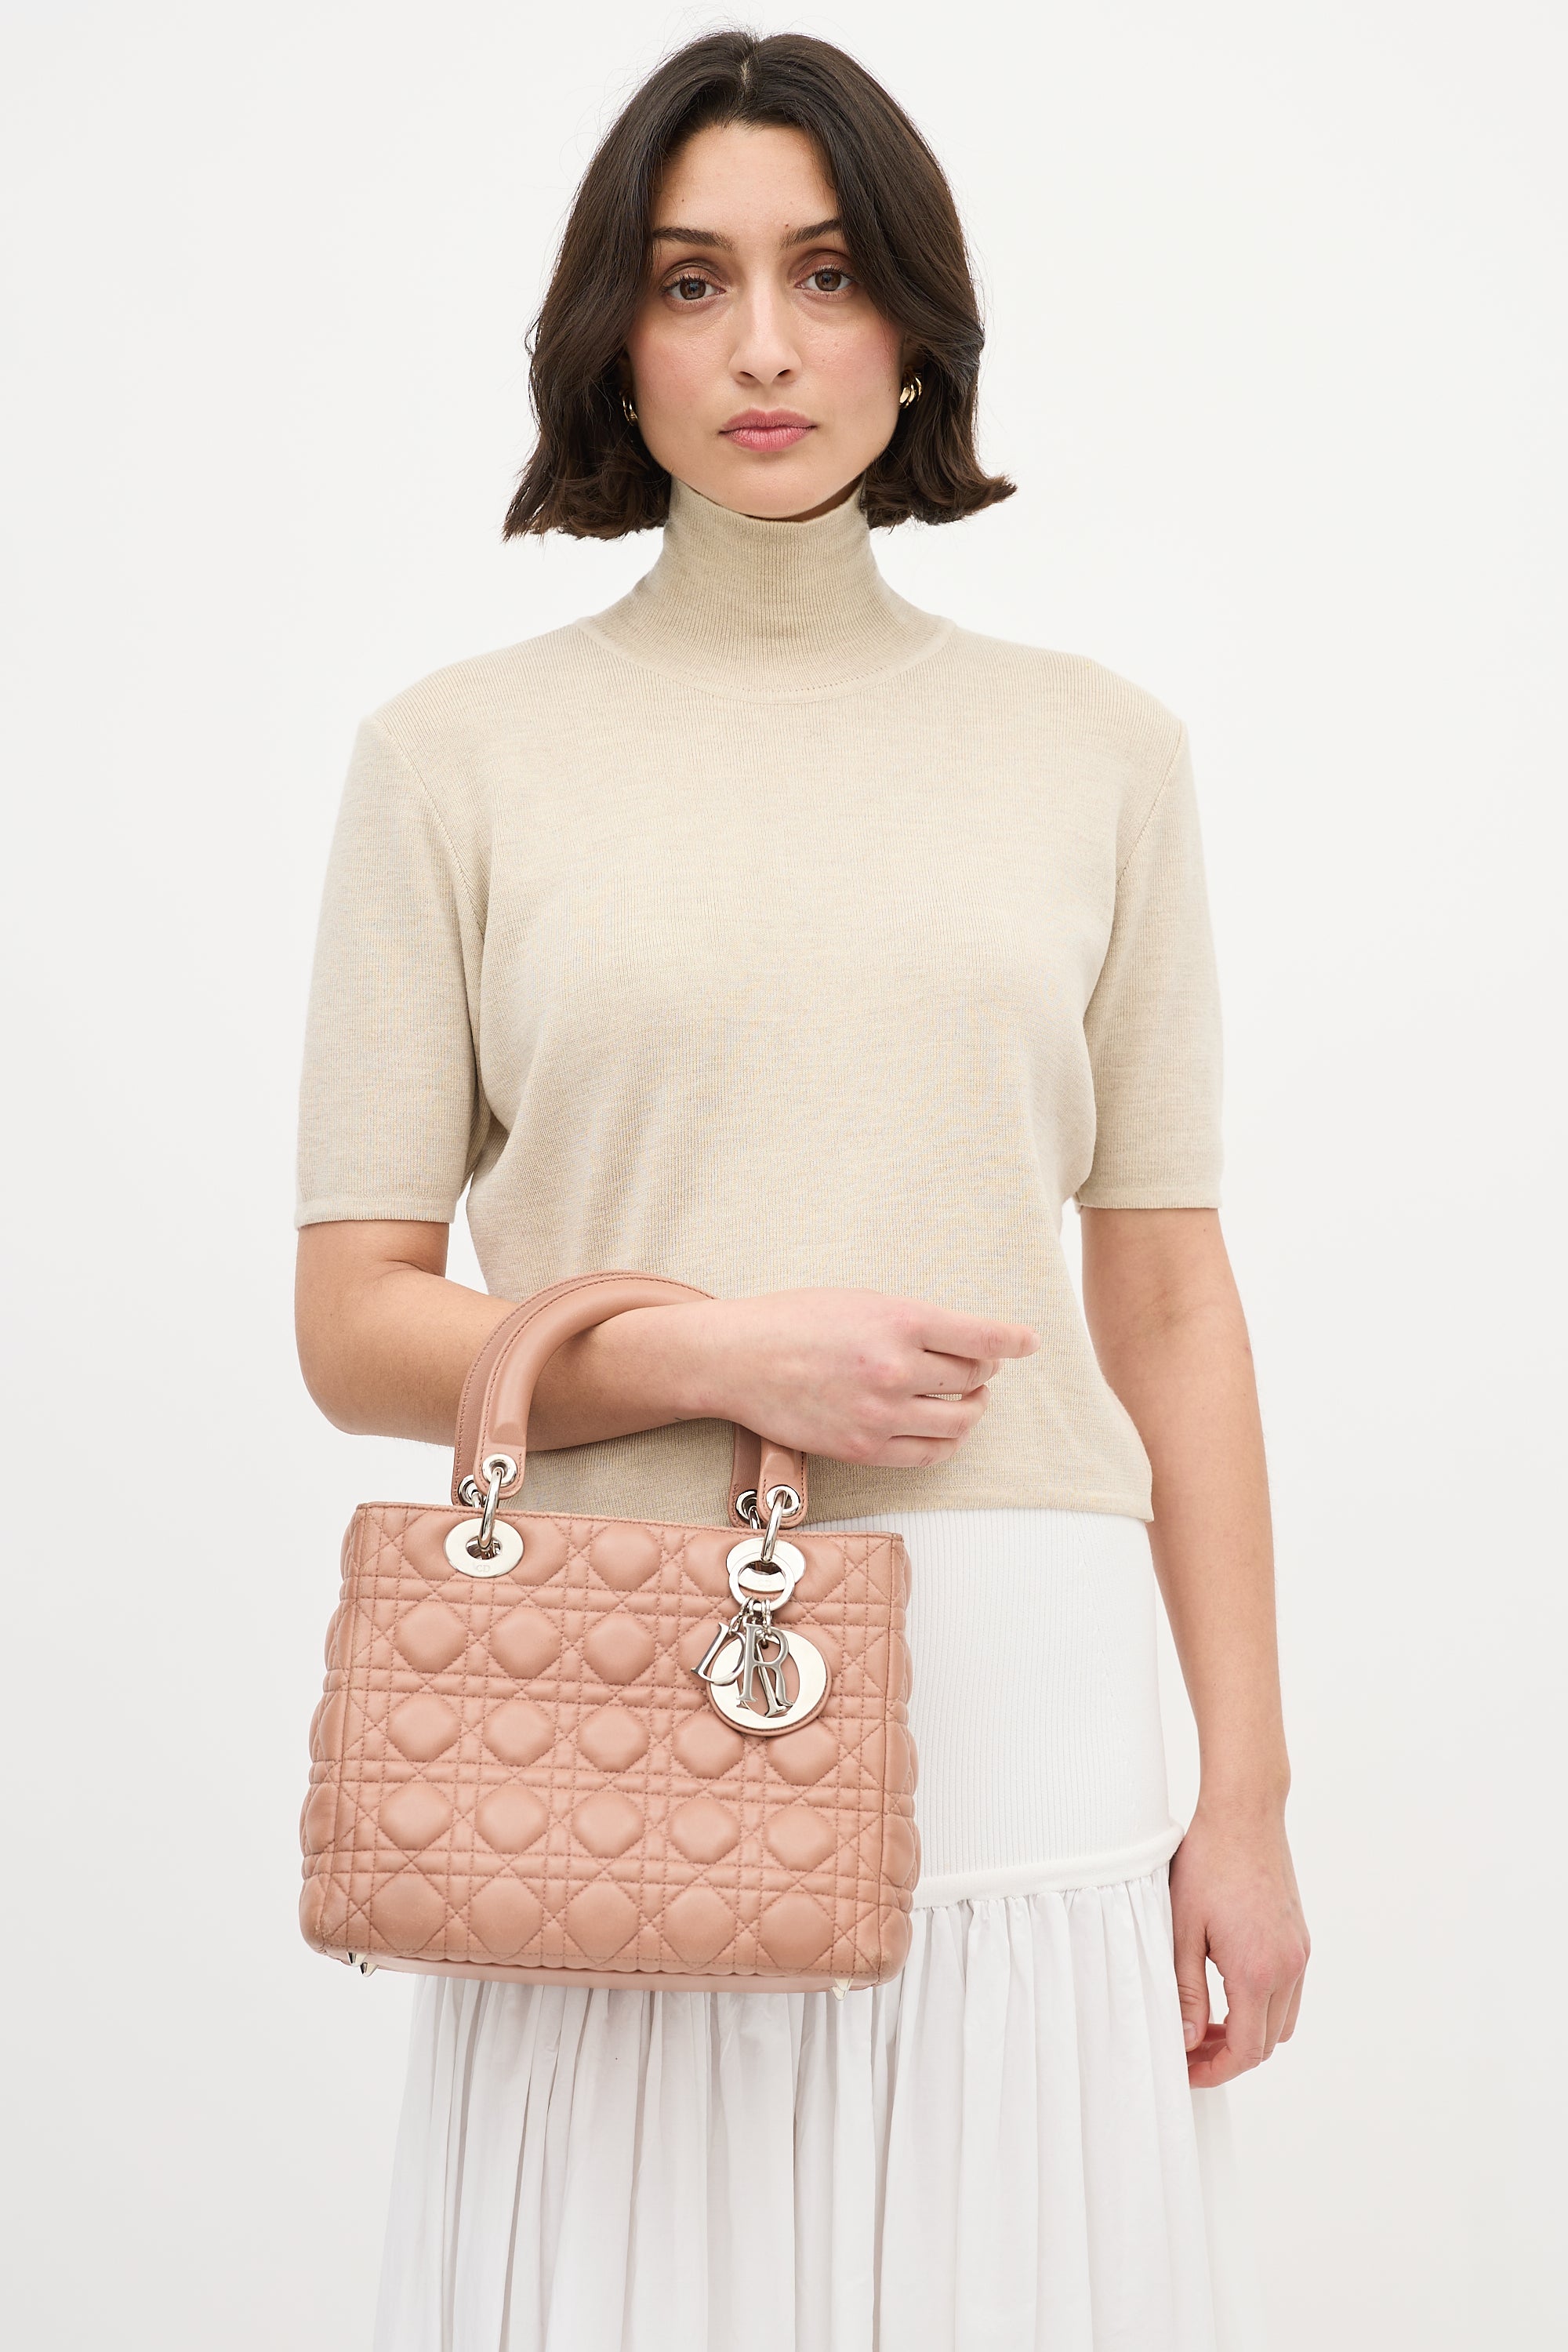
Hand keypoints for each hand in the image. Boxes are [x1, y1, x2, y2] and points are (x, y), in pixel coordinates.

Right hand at [625, 1287, 1039, 1468]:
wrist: (737, 1358)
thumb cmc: (794, 1320)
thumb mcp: (862, 1300)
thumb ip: (914, 1321)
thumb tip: (964, 1341)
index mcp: (898, 1320)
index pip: (983, 1337)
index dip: (1013, 1341)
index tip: (1027, 1342)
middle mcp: (895, 1368)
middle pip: (974, 1379)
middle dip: (983, 1373)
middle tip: (977, 1367)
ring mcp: (880, 1413)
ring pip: (958, 1421)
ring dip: (970, 1409)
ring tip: (964, 1400)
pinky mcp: (864, 1448)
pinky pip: (929, 1453)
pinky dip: (945, 1441)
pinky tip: (940, 1428)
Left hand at [1170, 1801, 1308, 2086]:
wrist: (1245, 1813)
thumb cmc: (1208, 1863)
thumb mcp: (1182, 1929)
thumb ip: (1185, 1991)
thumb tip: (1188, 2040)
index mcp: (1257, 1971)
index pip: (1247, 2050)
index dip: (1216, 2070)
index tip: (1187, 2070)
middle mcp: (1288, 1967)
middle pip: (1268, 2042)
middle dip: (1230, 2055)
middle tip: (1190, 2047)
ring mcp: (1299, 1952)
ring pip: (1282, 2020)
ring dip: (1249, 2031)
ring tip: (1207, 2021)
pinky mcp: (1300, 1937)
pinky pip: (1289, 1990)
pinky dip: (1263, 2004)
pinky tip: (1228, 1988)